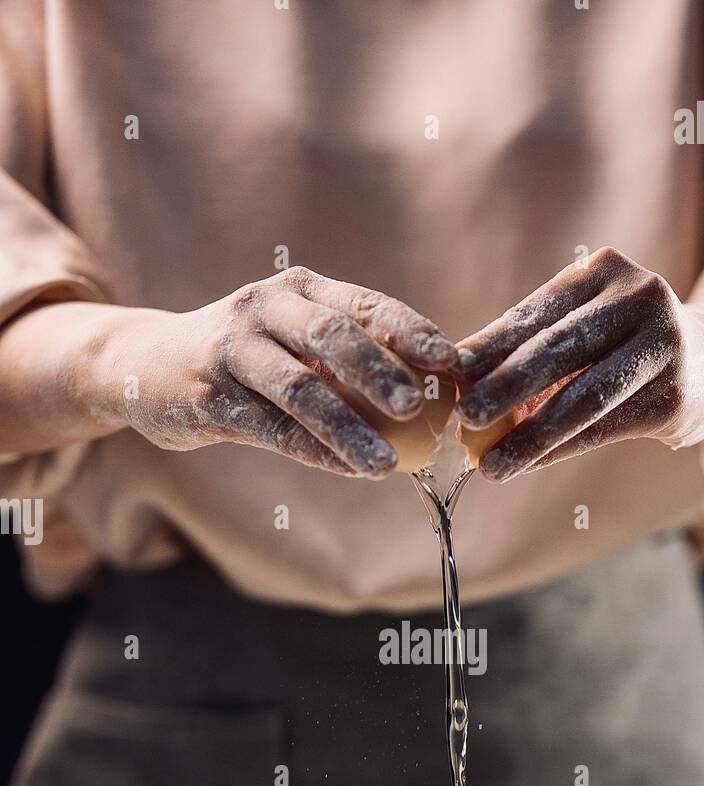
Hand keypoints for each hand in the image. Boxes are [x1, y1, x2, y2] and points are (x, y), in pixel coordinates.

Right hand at [95, 268, 456, 476]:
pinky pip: (271, 428)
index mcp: (297, 289)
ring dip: (348, 428)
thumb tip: (433, 391)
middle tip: (419, 408)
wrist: (145, 365)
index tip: (452, 363)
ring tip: (387, 463)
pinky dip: (313, 450)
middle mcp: (263, 309)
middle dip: (380, 372)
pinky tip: (347, 470)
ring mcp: (232, 350)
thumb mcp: (290, 337)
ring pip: (300, 389)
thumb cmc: (243, 357)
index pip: (364, 305)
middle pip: (332, 337)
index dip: (411, 332)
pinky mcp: (210, 395)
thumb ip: (346, 355)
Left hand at [455, 248, 703, 481]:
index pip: (537, 311)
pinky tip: (526, 466)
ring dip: (530, 436)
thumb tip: (458, 380)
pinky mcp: (676, 396)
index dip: (491, 344)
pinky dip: (559, 450)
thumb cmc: (623, 343)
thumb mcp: (584, 326)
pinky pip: (604, 428)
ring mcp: (665, 346)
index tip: (450, 374)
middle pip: (559, 350)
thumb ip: (530, 345)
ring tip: (490, 465)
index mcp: (604, 271)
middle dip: (506, 388)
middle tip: (464, 419)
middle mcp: (640, 298)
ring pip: (584, 398)